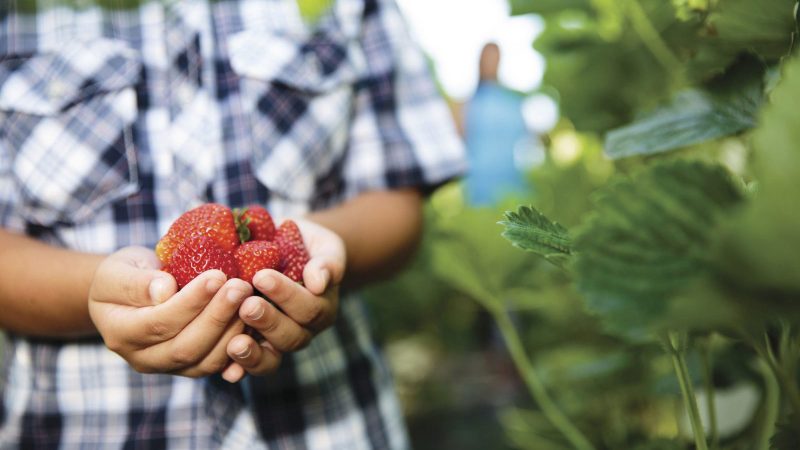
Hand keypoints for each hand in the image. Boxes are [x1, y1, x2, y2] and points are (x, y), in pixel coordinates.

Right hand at [88, 246, 251, 376]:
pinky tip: (255, 321)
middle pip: (186, 347)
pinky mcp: (192, 366)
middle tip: (241, 287)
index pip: (159, 322)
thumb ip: (137, 282)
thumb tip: (165, 291)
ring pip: (206, 361)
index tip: (217, 276)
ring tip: (250, 298)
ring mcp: (169, 367)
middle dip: (217, 317)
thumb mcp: (119, 270)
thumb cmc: (124, 275)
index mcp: (120, 333)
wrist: (128, 294)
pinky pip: (219, 364)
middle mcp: (144, 358)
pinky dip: (239, 346)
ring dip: (232, 331)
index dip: (191, 302)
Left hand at [221, 219, 345, 381]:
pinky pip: (251, 366)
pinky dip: (240, 370)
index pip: (309, 307)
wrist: (278, 249)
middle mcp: (303, 329)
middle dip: (269, 322)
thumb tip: (319, 283)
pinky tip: (227, 371)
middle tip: (246, 306)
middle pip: (292, 336)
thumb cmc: (301, 243)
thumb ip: (327, 262)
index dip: (287, 295)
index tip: (261, 276)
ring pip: (272, 358)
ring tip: (234, 344)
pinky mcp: (256, 349)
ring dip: (254, 353)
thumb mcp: (321, 244)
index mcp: (322, 306)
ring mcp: (278, 343)